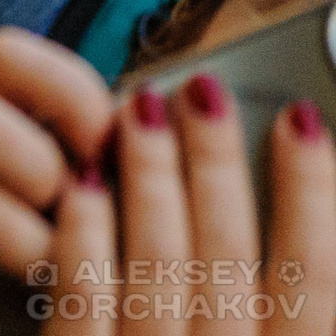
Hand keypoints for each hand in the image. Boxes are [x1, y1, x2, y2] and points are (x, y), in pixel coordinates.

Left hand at [43, 77, 335, 335]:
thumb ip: (281, 307)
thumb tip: (302, 215)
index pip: (313, 274)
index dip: (311, 190)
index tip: (301, 118)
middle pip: (227, 253)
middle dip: (216, 163)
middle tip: (203, 90)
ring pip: (158, 259)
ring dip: (151, 175)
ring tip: (140, 104)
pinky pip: (85, 294)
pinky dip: (87, 234)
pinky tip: (83, 179)